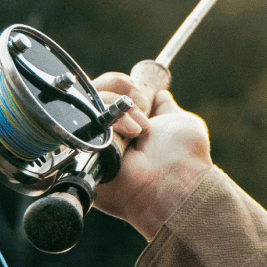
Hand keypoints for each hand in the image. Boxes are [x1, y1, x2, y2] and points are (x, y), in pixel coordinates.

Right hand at [91, 73, 213, 240]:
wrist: (176, 182)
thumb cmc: (184, 155)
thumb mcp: (180, 123)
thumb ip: (166, 108)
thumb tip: (161, 94)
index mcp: (128, 125)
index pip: (108, 94)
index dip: (118, 84)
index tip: (136, 89)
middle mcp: (108, 133)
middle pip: (91, 95)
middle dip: (118, 91)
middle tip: (140, 105)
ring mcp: (93, 143)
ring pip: (85, 105)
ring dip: (119, 108)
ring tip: (140, 129)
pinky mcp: (82, 155)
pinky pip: (81, 124)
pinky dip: (110, 120)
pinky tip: (131, 133)